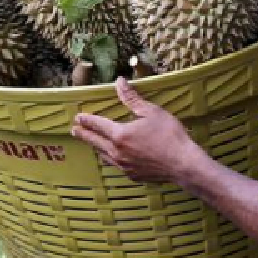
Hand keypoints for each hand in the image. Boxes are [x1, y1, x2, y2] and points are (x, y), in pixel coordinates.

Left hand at [71, 78, 207, 184]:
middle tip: (75, 130)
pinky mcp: (132, 175)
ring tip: (92, 143)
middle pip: (95, 142)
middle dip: (84, 135)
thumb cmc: (169, 135)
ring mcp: (124, 166)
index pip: (98, 125)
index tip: (77, 117)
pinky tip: (114, 158)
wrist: (183, 164)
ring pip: (104, 155)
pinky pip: (116, 165)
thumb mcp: (151, 112)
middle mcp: (117, 152)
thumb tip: (119, 82)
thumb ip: (132, 98)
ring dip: (96, 148)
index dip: (87, 120)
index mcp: (120, 134)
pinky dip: (110, 159)